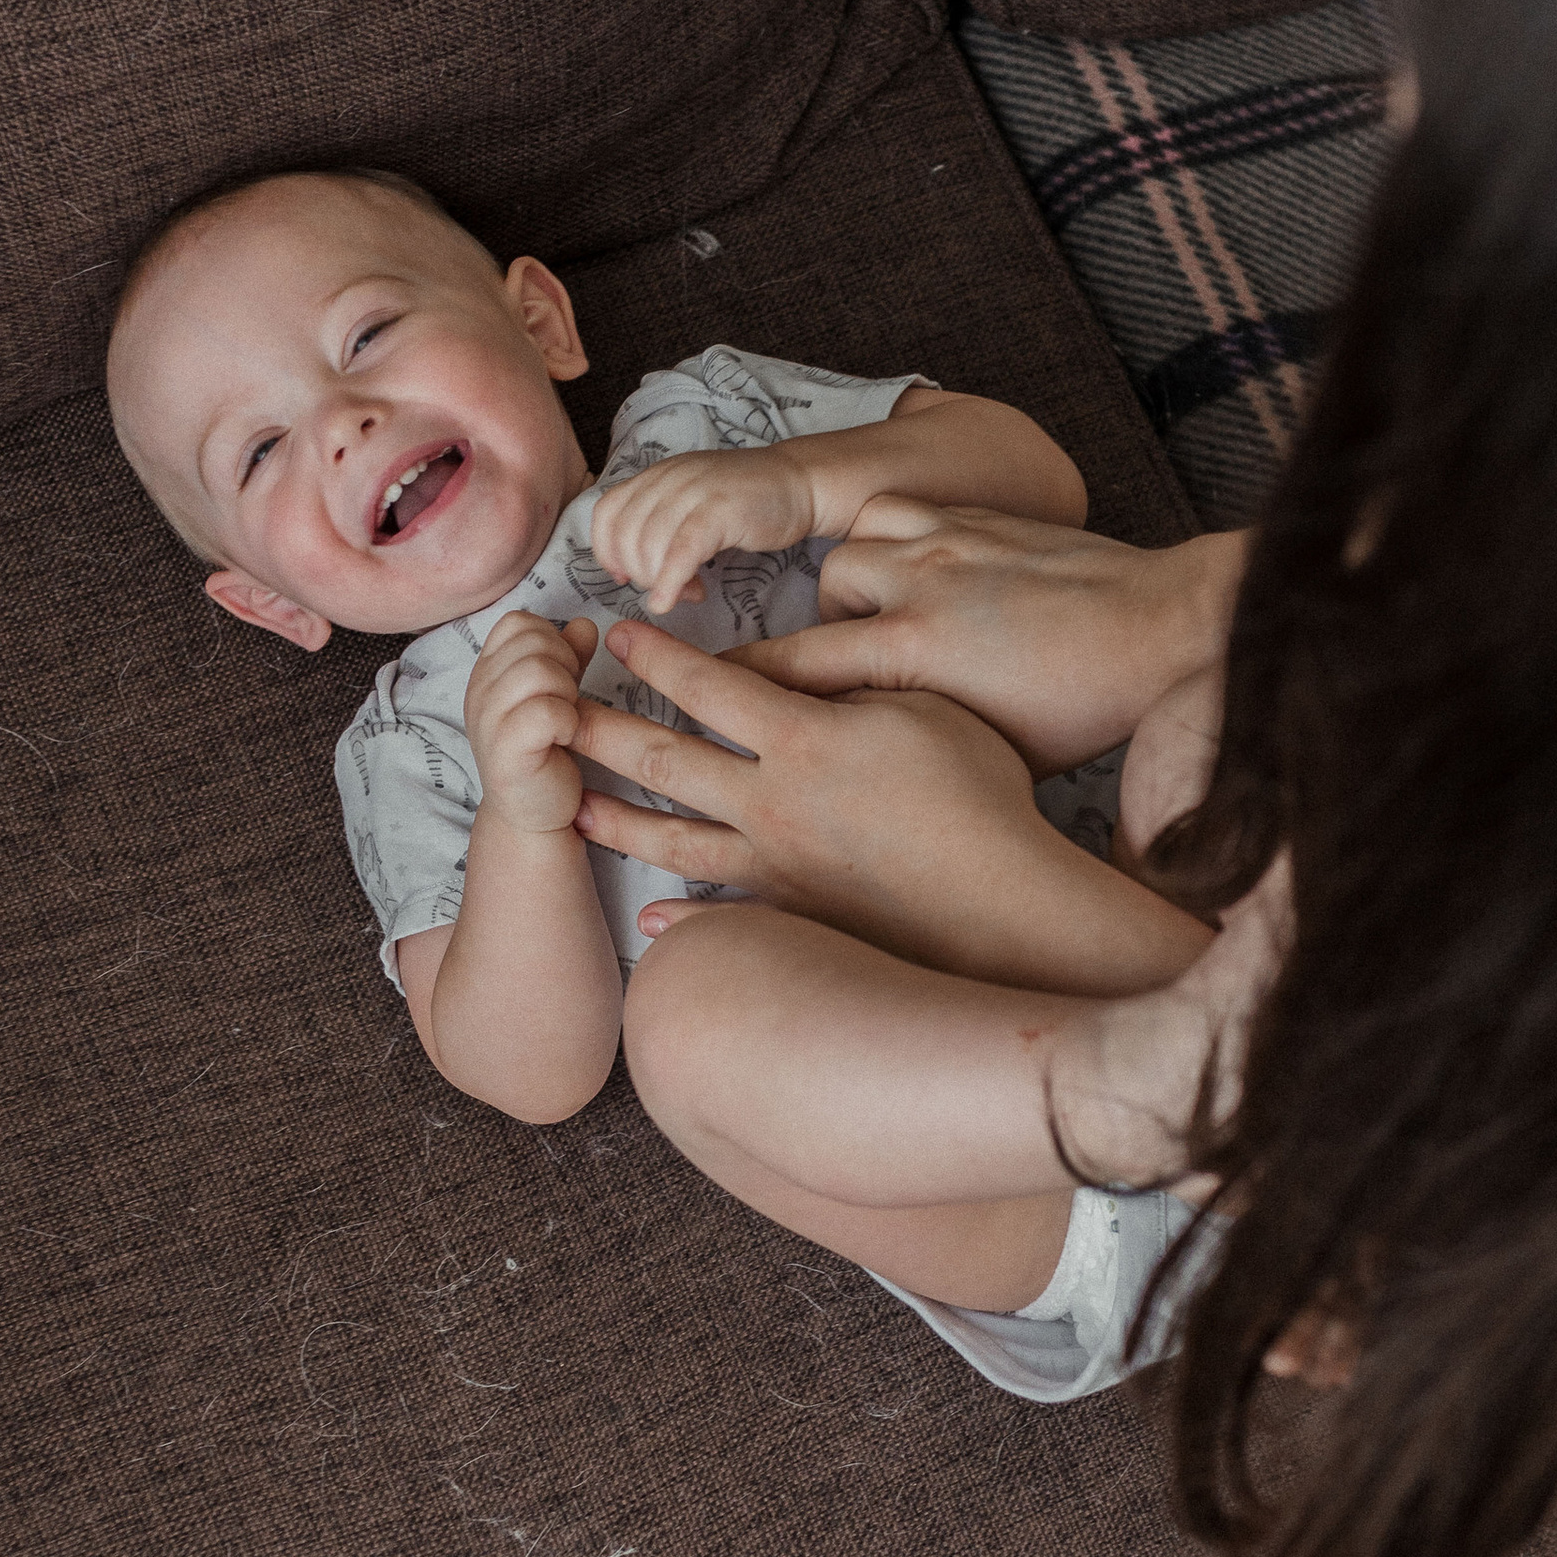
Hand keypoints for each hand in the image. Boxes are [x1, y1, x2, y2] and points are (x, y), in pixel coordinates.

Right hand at [462, 612, 597, 837]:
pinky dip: (568, 721)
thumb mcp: (556, 693)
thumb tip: (584, 625)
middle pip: (533, 640)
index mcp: (487, 671)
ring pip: (539, 671)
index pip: (518, 622)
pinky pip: (547, 711)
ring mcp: (488, 721)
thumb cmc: (545, 751)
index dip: (551, 638)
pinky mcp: (506, 751)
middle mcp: (479, 690)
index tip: (562, 674)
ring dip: (568, 693)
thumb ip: (568, 656)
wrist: (534, 814)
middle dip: (564, 664)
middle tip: (566, 701)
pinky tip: (565, 739)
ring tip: (565, 720)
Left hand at [571, 620, 1213, 990]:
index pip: (710, 685)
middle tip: (552, 710)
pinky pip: (721, 913)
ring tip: (569, 805)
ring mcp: (775, 866)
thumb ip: (853, 687)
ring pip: (671, 839)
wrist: (1004, 903)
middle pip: (664, 759)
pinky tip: (651, 921)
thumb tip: (805, 676)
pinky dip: (682, 919)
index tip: (618, 635)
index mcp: (803, 738)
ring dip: (613, 818)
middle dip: (600, 729)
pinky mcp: (793, 915)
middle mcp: (771, 803)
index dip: (658, 657)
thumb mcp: (923, 709)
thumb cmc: (980, 794)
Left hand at [586, 444, 817, 616]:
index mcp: (657, 475)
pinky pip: (680, 552)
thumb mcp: (692, 500)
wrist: (802, 482)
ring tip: (689, 592)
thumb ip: (660, 523)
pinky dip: (670, 583)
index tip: (624, 576)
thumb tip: (628, 568)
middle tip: (668, 588)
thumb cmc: (749, 500)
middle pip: (625, 537)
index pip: (606, 513)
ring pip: (649, 546)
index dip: (607, 552)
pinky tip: (674, 601)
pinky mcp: (720, 510)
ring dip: (661, 582)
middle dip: (640, 574)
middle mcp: (669, 478)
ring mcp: (694, 491)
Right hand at [726, 499, 1250, 774]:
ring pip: (853, 546)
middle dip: (808, 636)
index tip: (698, 695)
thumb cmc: (1088, 710)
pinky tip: (911, 570)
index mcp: (915, 657)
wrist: (1165, 628)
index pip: (795, 671)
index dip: (737, 686)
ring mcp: (946, 544)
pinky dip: (892, 538)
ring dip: (853, 582)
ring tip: (875, 615)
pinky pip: (899, 510)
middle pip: (817, 602)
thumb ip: (915, 744)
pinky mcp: (975, 518)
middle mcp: (918, 591)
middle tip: (821, 664)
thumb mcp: (994, 752)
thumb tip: (861, 763)